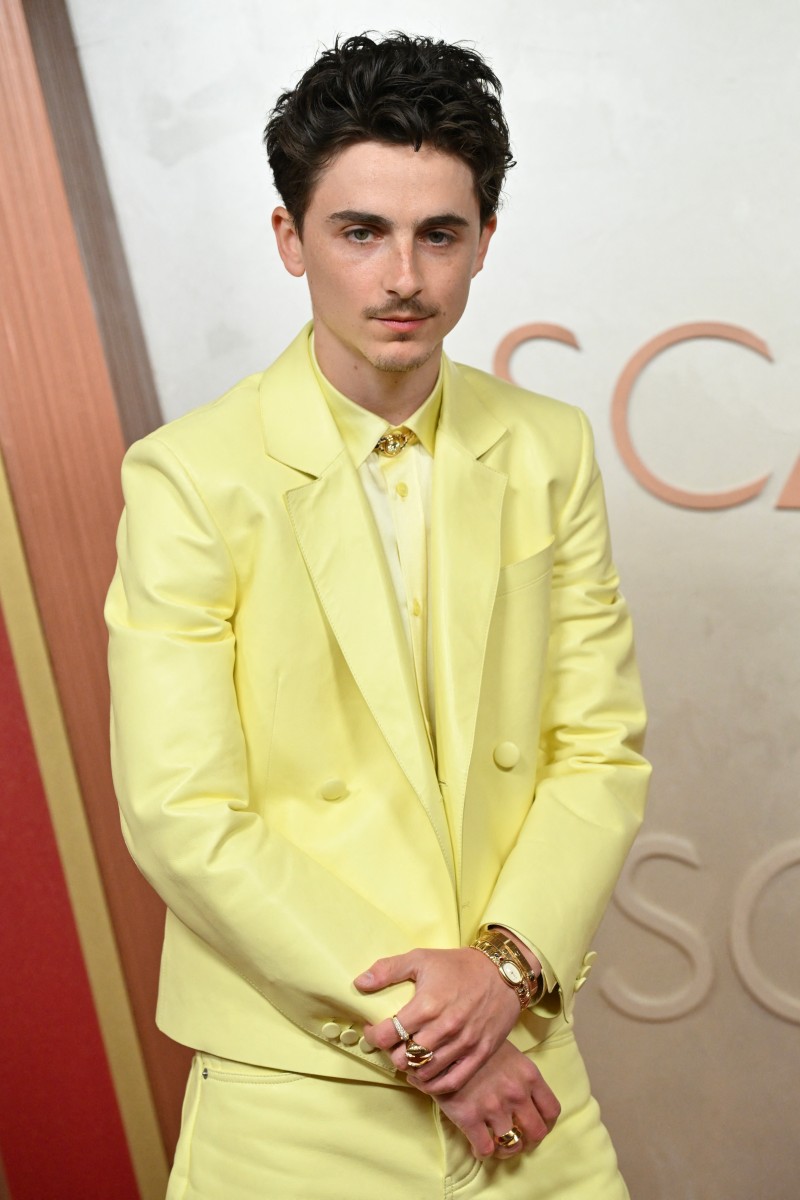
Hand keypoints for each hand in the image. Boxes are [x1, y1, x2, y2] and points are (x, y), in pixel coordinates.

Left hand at [355, 947, 519, 1092]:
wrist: (502, 974)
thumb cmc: (458, 965)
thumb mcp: (421, 958)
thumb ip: (388, 970)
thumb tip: (360, 982)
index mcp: (427, 1005)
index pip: (387, 1035)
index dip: (374, 1035)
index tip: (375, 1029)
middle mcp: (444, 1029)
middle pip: (402, 1058)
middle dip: (391, 1052)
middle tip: (393, 1042)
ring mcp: (462, 1045)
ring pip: (423, 1073)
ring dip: (410, 1068)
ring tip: (408, 1055)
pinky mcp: (478, 1055)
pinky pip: (449, 1083)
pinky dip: (432, 1085)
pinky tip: (424, 1075)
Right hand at [411, 1039, 559, 1159]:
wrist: (443, 1042)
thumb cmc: (477, 1045)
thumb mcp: (509, 1054)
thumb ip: (522, 1078)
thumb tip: (527, 1102)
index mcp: (529, 1075)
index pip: (551, 1111)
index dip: (545, 1124)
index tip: (535, 1126)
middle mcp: (516, 1092)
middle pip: (537, 1133)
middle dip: (528, 1141)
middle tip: (516, 1139)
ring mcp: (493, 1106)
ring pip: (512, 1145)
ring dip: (504, 1148)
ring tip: (495, 1143)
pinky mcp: (469, 1117)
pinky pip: (485, 1149)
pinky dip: (482, 1152)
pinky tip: (477, 1145)